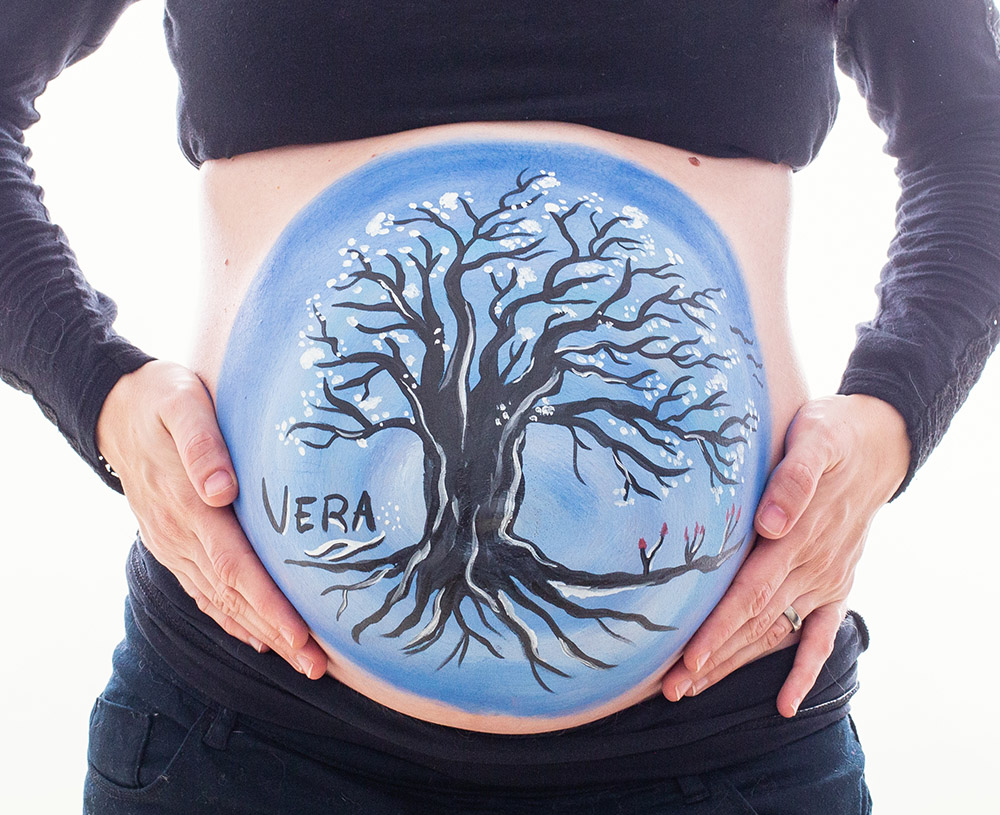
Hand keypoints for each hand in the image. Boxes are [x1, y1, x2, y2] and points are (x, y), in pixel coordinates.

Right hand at [97, 360, 327, 678]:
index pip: (234, 566)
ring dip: (260, 633)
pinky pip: (203, 590)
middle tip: (318, 666)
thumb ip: (202, 443)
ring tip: (301, 660)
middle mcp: (178, 534)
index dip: (267, 604)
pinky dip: (231, 617)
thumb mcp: (182, 403)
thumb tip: (220, 489)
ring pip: (220, 599)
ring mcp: (172, 543)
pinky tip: (257, 637)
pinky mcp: (171, 544)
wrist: (114, 408)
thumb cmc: (162, 399)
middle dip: (276, 633)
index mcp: (187, 504)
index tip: (300, 634)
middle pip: (232, 594)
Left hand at [660, 393, 909, 715]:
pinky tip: (786, 703)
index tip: (689, 657)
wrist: (879, 440)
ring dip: (737, 663)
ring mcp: (827, 578)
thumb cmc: (832, 433)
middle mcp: (813, 565)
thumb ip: (794, 478)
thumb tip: (772, 522)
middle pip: (755, 621)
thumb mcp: (815, 439)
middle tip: (672, 689)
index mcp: (798, 536)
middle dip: (713, 657)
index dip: (719, 626)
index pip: (751, 591)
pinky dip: (805, 670)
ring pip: (776, 632)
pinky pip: (821, 633)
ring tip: (695, 691)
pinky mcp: (837, 582)